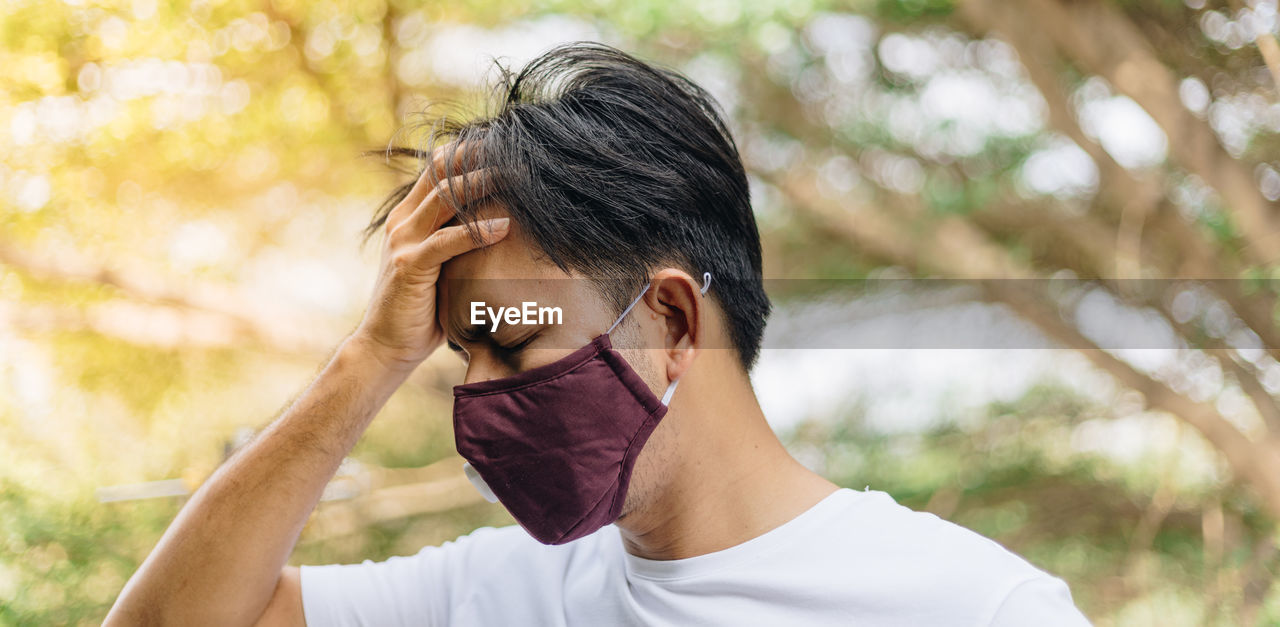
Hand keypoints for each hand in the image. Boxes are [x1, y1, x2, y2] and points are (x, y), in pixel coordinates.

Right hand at [351, 143, 506, 373]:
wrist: (387, 346)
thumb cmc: (422, 309)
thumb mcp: (442, 267)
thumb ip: (459, 243)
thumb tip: (502, 226)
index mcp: (407, 218)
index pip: (436, 170)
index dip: (468, 152)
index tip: (503, 145)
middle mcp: (402, 223)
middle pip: (441, 174)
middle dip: (478, 158)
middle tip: (515, 150)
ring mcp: (402, 242)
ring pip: (444, 199)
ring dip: (482, 184)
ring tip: (516, 176)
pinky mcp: (409, 266)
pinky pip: (446, 241)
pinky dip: (478, 231)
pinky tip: (505, 226)